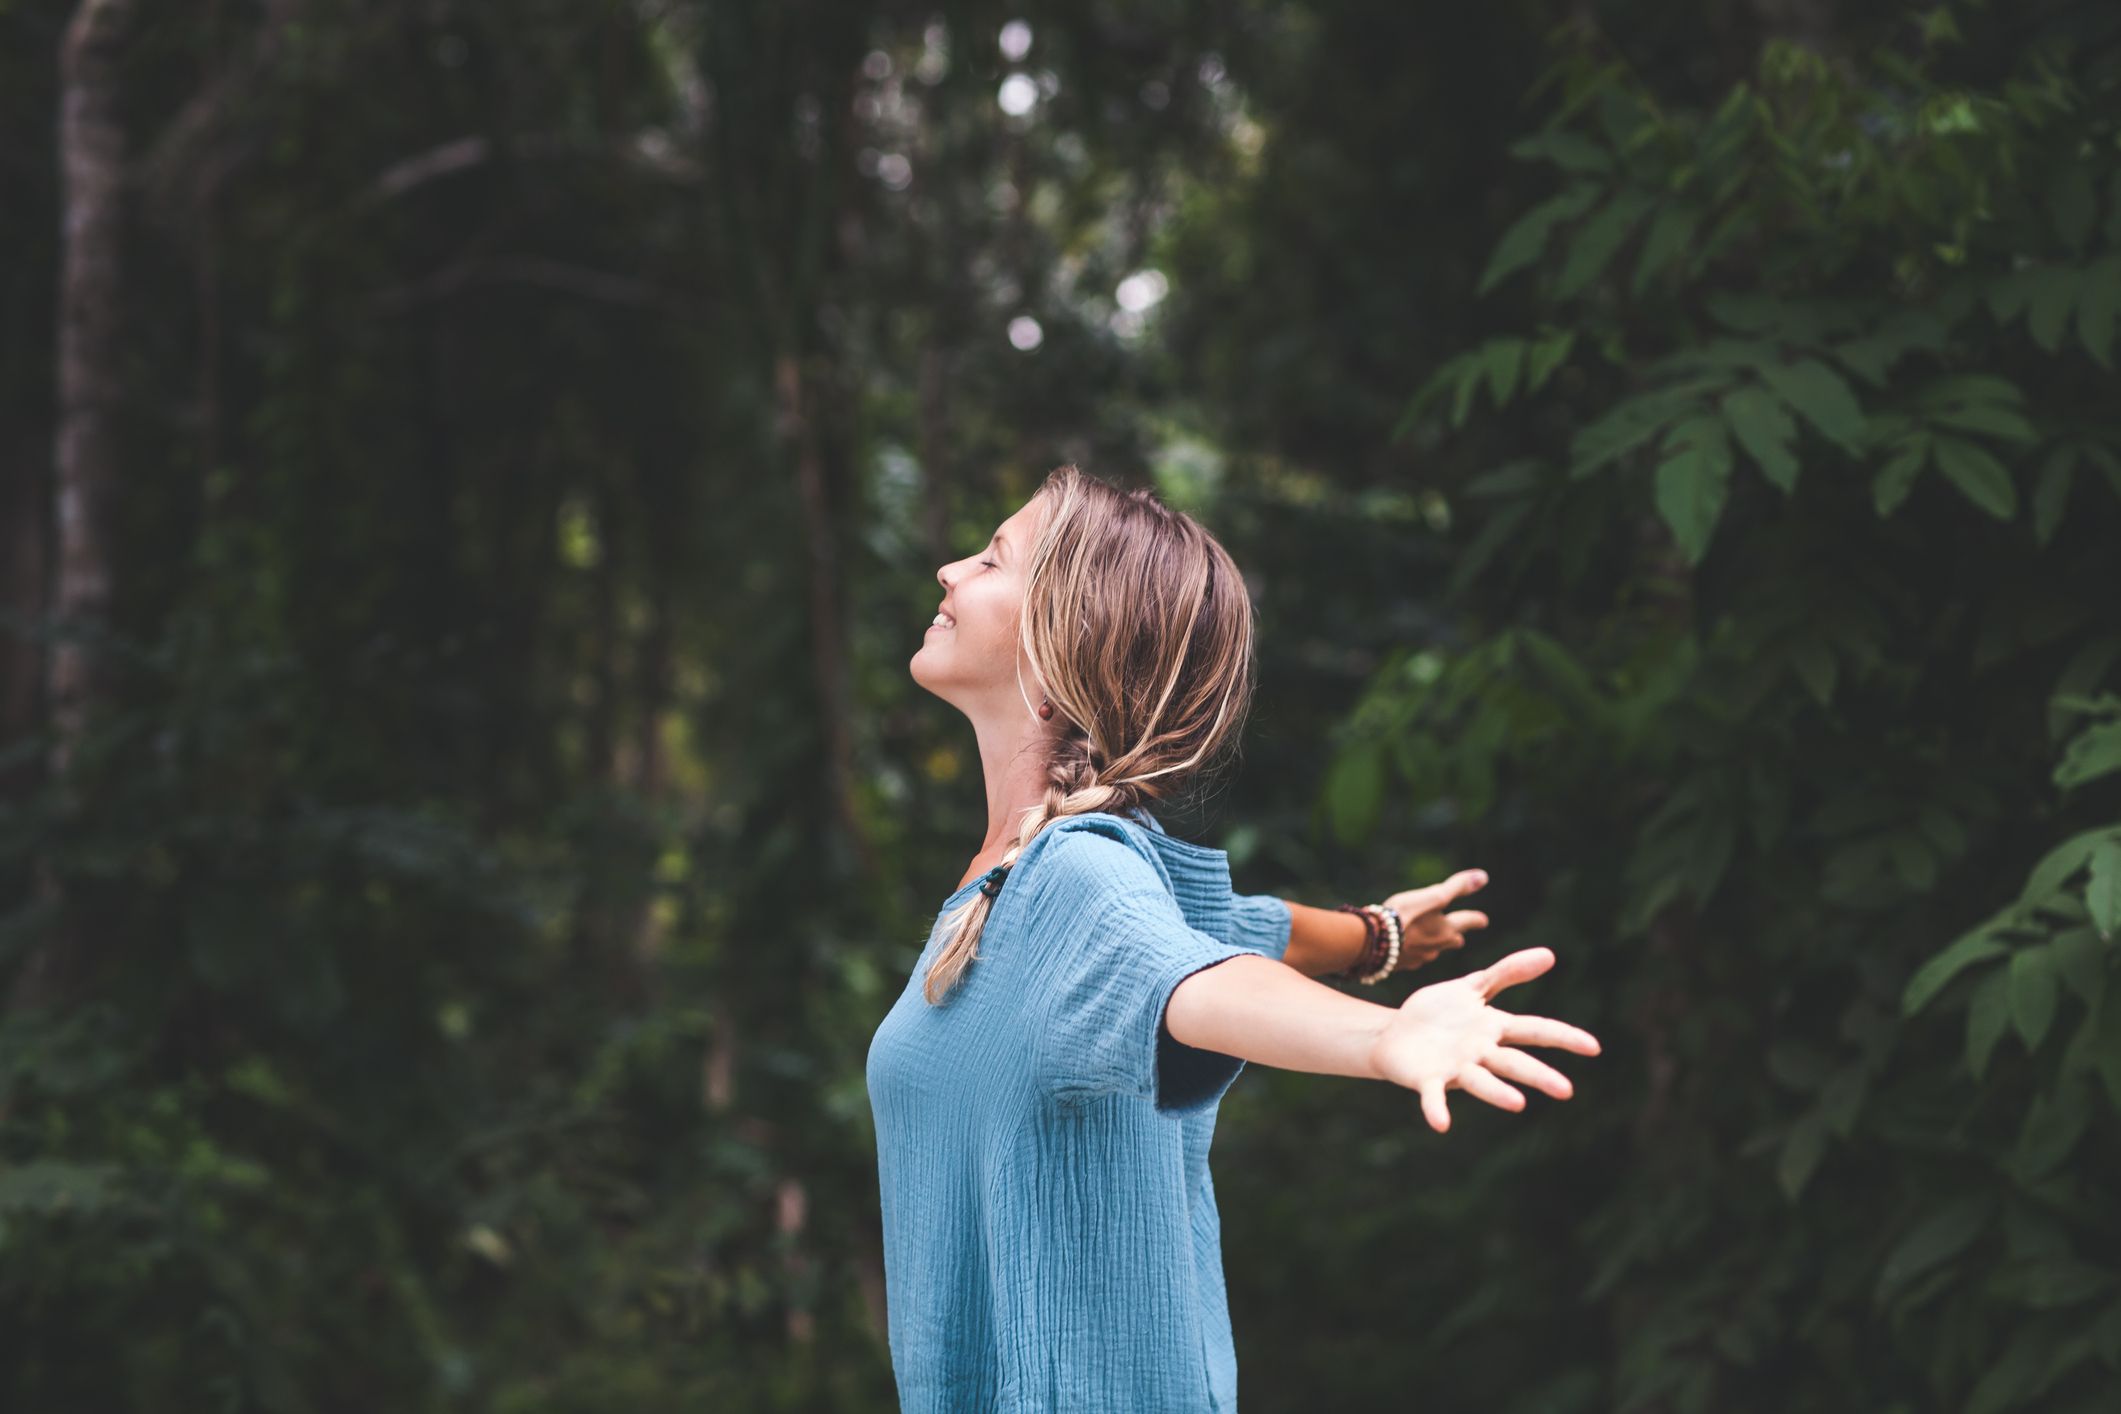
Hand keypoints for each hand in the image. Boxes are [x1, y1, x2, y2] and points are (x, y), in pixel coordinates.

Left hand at [1368, 947, 1599, 1132]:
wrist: (1395, 1033)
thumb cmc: (1439, 1012)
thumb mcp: (1473, 986)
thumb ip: (1508, 972)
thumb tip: (1550, 954)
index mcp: (1494, 1028)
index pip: (1535, 1030)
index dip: (1564, 1037)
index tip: (1594, 1047)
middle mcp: (1480, 1053)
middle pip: (1514, 1063)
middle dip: (1539, 1076)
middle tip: (1566, 1090)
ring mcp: (1455, 1068)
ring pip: (1481, 1082)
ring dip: (1498, 1093)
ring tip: (1518, 1104)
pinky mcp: (1427, 1080)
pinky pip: (1434, 1096)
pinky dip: (1437, 1109)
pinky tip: (1441, 1124)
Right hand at [1380, 868, 1491, 973]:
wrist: (1373, 942)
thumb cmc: (1404, 916)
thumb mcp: (1433, 897)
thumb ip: (1457, 888)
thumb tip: (1483, 876)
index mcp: (1447, 931)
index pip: (1467, 922)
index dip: (1476, 919)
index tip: (1483, 920)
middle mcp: (1436, 947)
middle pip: (1452, 941)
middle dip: (1455, 936)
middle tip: (1457, 934)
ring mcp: (1418, 958)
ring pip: (1432, 950)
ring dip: (1432, 943)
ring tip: (1427, 938)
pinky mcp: (1400, 965)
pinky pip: (1411, 957)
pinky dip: (1411, 950)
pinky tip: (1403, 947)